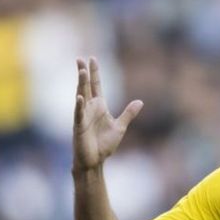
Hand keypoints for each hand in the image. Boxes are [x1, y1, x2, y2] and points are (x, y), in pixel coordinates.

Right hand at [72, 57, 142, 171]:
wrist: (95, 160)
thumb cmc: (105, 144)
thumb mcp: (120, 127)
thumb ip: (129, 113)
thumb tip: (140, 102)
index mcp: (99, 107)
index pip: (96, 86)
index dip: (95, 73)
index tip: (92, 58)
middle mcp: (89, 108)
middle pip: (86, 86)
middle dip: (84, 73)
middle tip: (80, 58)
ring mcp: (83, 116)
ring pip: (81, 96)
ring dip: (81, 84)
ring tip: (81, 71)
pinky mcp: (79, 126)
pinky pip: (79, 114)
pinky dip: (79, 106)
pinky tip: (80, 97)